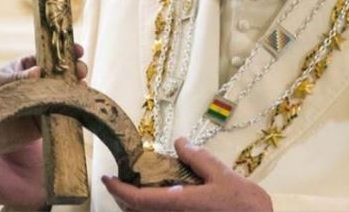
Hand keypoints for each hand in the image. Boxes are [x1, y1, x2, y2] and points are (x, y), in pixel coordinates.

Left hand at [0, 44, 87, 209]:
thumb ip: (18, 77)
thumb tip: (38, 71)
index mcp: (29, 68)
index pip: (52, 57)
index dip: (67, 52)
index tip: (78, 50)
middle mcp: (41, 84)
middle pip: (64, 75)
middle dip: (76, 70)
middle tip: (80, 70)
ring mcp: (45, 103)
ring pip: (67, 93)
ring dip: (77, 89)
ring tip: (81, 86)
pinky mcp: (45, 123)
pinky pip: (62, 115)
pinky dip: (72, 110)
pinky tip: (78, 104)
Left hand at [102, 138, 272, 211]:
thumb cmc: (242, 204)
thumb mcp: (222, 174)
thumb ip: (198, 158)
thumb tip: (179, 142)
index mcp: (177, 203)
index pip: (137, 198)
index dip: (117, 189)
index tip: (106, 178)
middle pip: (137, 211)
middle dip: (124, 197)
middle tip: (120, 179)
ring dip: (137, 203)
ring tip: (138, 185)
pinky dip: (153, 206)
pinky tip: (163, 195)